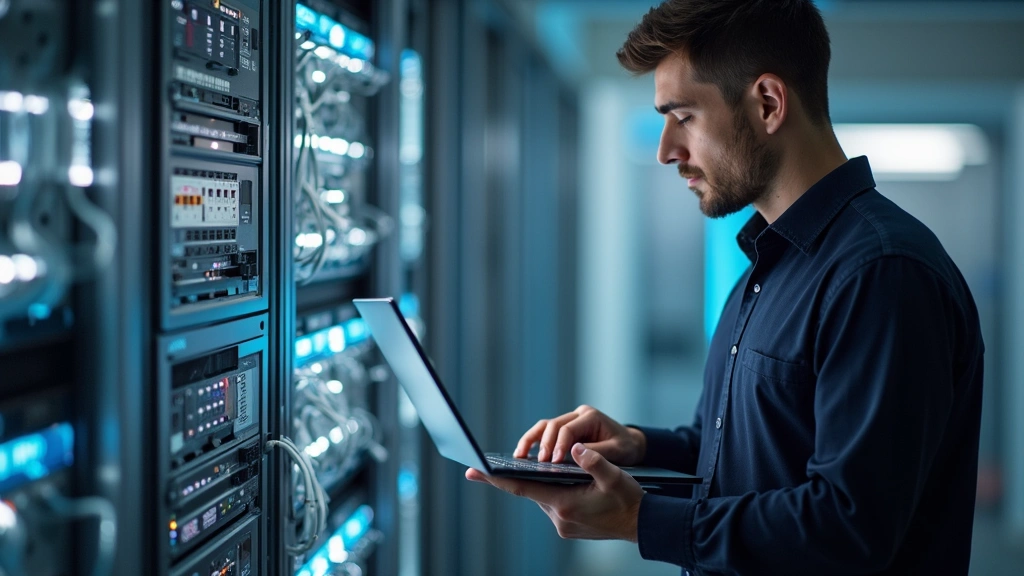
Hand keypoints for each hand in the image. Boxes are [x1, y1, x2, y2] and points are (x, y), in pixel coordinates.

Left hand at [466, 443, 644, 541]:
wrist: (644, 525)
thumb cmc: (629, 500)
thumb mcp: (615, 476)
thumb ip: (594, 461)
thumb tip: (575, 448)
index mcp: (565, 503)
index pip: (522, 488)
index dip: (496, 479)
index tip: (473, 471)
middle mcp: (558, 516)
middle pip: (530, 491)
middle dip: (516, 477)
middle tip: (492, 464)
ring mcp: (562, 524)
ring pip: (541, 496)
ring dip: (538, 483)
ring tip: (534, 467)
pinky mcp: (568, 526)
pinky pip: (551, 503)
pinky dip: (549, 491)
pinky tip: (555, 481)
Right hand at [514, 405, 646, 465]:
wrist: (630, 444)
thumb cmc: (625, 448)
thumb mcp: (617, 452)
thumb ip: (597, 453)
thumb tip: (575, 455)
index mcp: (591, 417)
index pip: (569, 428)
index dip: (559, 445)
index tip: (554, 462)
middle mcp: (578, 414)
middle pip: (553, 425)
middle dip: (544, 444)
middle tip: (538, 463)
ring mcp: (570, 419)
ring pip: (544, 426)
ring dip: (530, 440)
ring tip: (519, 457)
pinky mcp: (564, 429)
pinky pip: (545, 433)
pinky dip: (534, 442)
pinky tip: (524, 455)